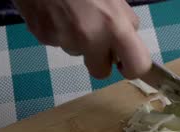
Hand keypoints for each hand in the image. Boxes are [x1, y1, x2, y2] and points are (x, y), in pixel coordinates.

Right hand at [13, 0, 151, 78]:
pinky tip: (57, 11)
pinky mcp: (42, 36)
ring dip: (77, 40)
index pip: (136, 66)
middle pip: (100, 72)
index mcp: (114, 26)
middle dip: (100, 60)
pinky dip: (59, 31)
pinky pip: (57, 42)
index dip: (132, 68)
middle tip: (96, 39)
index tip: (125, 63)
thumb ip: (124, 21)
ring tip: (72, 12)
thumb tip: (128, 38)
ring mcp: (63, 39)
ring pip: (77, 53)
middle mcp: (90, 38)